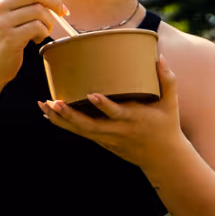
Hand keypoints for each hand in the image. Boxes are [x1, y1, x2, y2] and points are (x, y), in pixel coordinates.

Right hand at [0, 0, 68, 84]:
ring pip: (40, 11)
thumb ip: (31, 2)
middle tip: (62, 12)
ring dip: (50, 22)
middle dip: (54, 2)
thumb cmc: (6, 38)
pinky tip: (36, 39)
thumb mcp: (15, 17)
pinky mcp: (10, 37)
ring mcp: (3, 22)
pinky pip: (38, 27)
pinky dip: (44, 33)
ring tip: (44, 30)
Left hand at [38, 55, 191, 173]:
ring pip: (79, 131)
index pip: (115, 113)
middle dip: (70, 115)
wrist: (162, 158)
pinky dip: (63, 124)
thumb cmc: (166, 126)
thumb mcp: (171, 104)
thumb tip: (159, 57)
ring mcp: (106, 138)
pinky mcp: (101, 141)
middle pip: (88, 126)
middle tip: (54, 103)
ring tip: (43, 105)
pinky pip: (79, 132)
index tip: (91, 95)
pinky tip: (48, 114)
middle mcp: (116, 130)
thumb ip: (167, 80)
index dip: (103, 106)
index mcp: (132, 119)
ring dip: (60, 119)